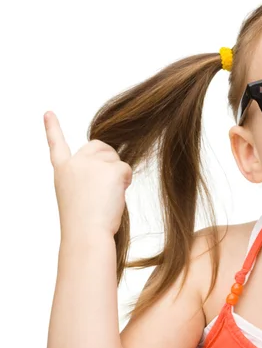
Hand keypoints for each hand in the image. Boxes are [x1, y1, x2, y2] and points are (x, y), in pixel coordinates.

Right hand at [44, 111, 132, 238]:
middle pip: (100, 147)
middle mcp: (75, 162)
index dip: (53, 129)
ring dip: (117, 176)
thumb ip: (87, 178)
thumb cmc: (84, 223)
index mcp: (63, 171)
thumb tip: (113, 171)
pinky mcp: (111, 169)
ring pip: (115, 159)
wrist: (86, 233)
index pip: (57, 146)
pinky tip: (115, 196)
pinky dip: (126, 182)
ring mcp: (92, 163)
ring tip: (106, 197)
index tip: (48, 113)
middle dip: (109, 160)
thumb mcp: (77, 196)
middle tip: (106, 186)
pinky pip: (126, 169)